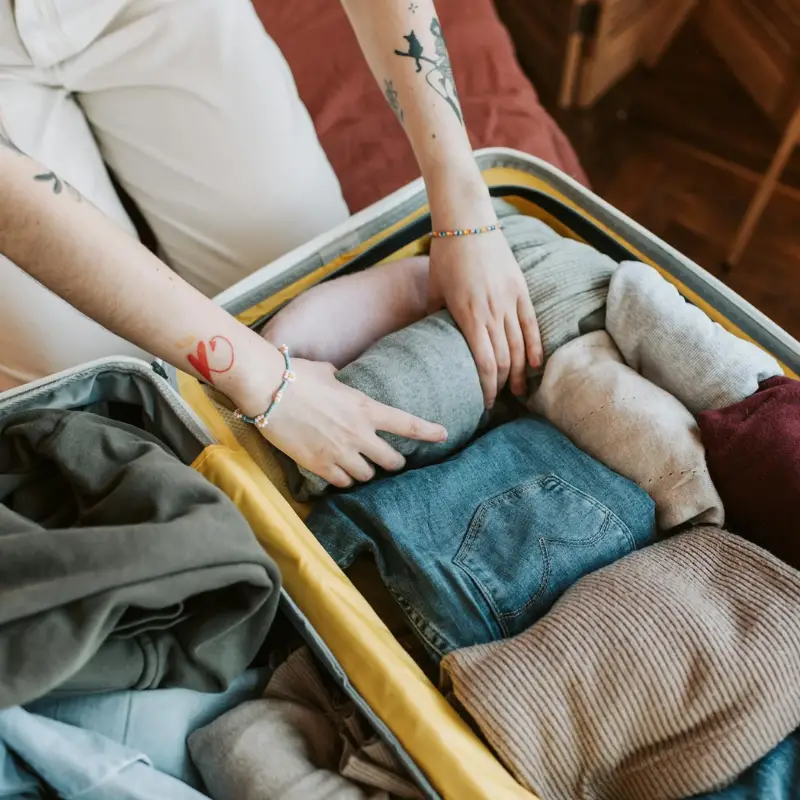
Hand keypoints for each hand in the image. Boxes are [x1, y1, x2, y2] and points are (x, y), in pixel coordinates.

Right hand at [258, 358, 447, 486]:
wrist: (267, 390)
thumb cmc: (296, 375)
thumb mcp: (327, 373)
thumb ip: (340, 381)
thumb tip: (337, 377)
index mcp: (366, 408)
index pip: (407, 424)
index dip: (428, 431)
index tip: (443, 434)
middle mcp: (358, 433)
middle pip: (392, 461)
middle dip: (394, 462)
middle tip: (391, 461)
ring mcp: (339, 452)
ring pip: (367, 475)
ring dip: (366, 472)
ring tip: (359, 466)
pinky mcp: (319, 465)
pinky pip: (342, 482)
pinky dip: (344, 479)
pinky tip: (339, 473)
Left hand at [428, 229, 542, 406]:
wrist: (468, 221)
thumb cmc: (446, 255)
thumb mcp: (434, 289)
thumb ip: (434, 317)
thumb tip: (430, 341)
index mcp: (468, 315)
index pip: (484, 363)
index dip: (487, 387)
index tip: (485, 403)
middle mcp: (492, 311)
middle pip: (504, 360)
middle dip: (502, 385)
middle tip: (499, 401)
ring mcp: (509, 300)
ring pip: (520, 346)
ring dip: (520, 372)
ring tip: (518, 391)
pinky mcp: (521, 289)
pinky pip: (531, 324)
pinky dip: (535, 347)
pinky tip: (535, 365)